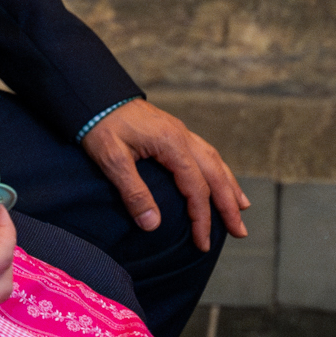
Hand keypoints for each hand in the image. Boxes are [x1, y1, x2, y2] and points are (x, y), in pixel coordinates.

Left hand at [80, 100, 249, 251]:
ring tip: (241, 208)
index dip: (201, 218)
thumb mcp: (111, 160)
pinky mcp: (173, 131)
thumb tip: (152, 225)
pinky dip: (218, 169)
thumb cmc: (100, 125)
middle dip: (229, 205)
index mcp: (171, 144)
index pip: (196, 187)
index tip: (202, 242)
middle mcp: (182, 136)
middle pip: (215, 174)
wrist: (94, 94)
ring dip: (229, 186)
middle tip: (240, 231)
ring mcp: (180, 132)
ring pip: (215, 161)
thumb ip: (133, 192)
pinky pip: (205, 153)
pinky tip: (219, 178)